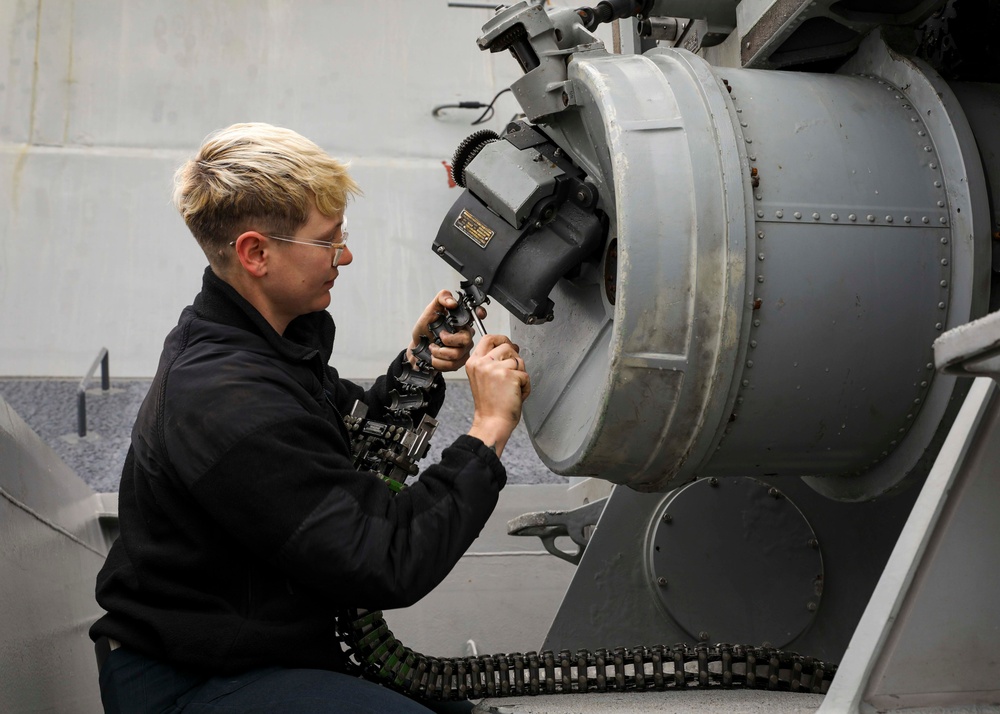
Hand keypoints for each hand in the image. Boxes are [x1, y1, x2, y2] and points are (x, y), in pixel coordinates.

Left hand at [407, 290, 485, 372]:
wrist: (417, 347)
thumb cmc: (425, 329)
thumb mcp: (430, 310)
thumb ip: (441, 299)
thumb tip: (452, 302)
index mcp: (461, 320)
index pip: (477, 315)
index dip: (480, 313)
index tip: (479, 314)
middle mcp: (465, 334)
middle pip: (466, 339)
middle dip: (448, 340)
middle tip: (439, 337)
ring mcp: (463, 349)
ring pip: (457, 355)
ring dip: (439, 352)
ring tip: (433, 348)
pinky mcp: (458, 362)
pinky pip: (453, 365)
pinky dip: (438, 362)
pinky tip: (435, 357)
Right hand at [465, 334, 530, 457]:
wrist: (492, 422)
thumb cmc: (490, 404)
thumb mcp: (482, 378)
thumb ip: (491, 362)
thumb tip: (510, 348)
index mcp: (474, 362)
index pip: (488, 338)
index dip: (501, 339)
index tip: (508, 344)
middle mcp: (483, 363)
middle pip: (507, 346)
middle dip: (515, 359)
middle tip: (512, 375)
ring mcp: (495, 368)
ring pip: (518, 361)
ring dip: (520, 375)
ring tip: (511, 388)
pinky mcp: (509, 375)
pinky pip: (525, 375)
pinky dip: (525, 386)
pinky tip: (515, 395)